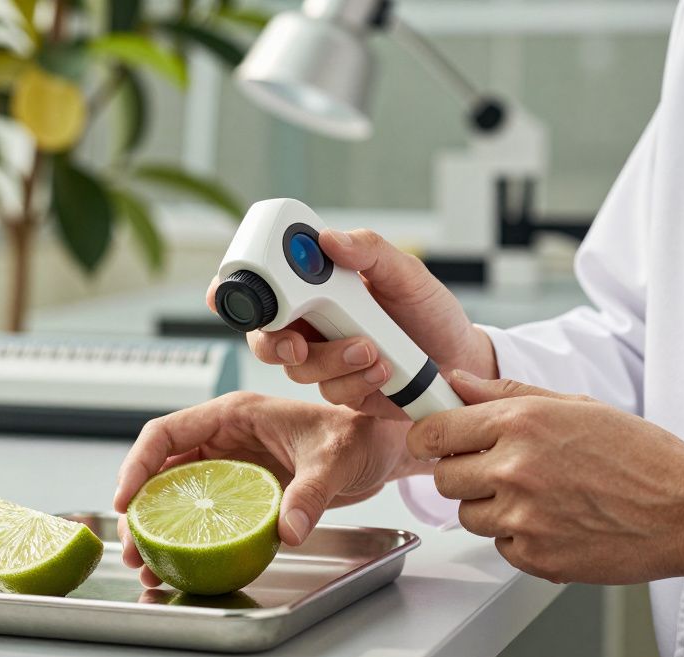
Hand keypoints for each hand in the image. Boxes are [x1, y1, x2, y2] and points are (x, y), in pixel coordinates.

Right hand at [113, 392, 422, 586]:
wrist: (380, 449)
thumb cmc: (357, 435)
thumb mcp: (334, 460)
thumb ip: (310, 492)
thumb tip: (288, 529)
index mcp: (233, 416)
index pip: (167, 433)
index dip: (139, 465)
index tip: (126, 500)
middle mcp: (224, 440)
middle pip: (162, 471)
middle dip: (140, 509)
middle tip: (134, 548)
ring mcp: (230, 467)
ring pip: (175, 496)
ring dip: (157, 529)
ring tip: (147, 565)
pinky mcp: (242, 492)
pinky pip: (202, 514)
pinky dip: (186, 538)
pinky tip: (179, 565)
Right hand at [208, 229, 497, 416]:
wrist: (461, 357)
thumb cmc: (428, 311)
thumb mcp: (405, 272)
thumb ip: (369, 251)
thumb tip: (329, 238)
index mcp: (316, 287)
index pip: (263, 286)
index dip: (233, 291)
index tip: (222, 294)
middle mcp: (311, 324)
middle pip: (263, 337)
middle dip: (273, 342)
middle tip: (295, 343)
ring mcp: (324, 359)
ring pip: (299, 368)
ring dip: (332, 359)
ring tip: (372, 349)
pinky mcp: (342, 391)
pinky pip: (332, 391)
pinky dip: (356, 381)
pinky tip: (384, 369)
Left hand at [406, 371, 683, 583]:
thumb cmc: (640, 455)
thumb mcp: (575, 406)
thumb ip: (506, 393)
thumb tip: (456, 381)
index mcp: (521, 423)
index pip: (433, 432)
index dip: (430, 438)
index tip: (436, 442)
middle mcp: (514, 469)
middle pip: (443, 478)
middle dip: (464, 474)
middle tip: (502, 471)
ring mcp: (522, 518)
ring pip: (468, 516)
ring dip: (491, 509)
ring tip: (540, 497)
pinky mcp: (535, 557)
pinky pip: (500, 547)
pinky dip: (519, 539)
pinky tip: (555, 522)